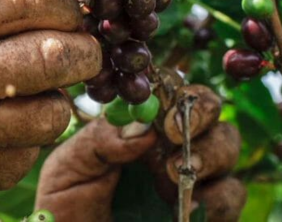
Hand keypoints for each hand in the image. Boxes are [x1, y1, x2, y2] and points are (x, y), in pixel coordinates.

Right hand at [0, 0, 100, 199]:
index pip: (17, 0)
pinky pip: (38, 146)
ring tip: (37, 90)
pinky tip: (10, 122)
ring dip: (60, 96)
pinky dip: (35, 130)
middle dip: (84, 50)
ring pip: (55, 112)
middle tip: (83, 48)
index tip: (69, 10)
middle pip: (50, 58)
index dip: (59, 1)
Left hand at [36, 85, 245, 221]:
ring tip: (173, 172)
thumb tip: (140, 129)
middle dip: (199, 113)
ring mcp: (189, 175)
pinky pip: (232, 194)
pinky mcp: (206, 210)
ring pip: (226, 143)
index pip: (165, 91)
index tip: (158, 111)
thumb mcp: (70, 165)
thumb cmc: (68, 203)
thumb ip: (99, 140)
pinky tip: (190, 204)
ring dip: (211, 151)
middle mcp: (167, 145)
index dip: (170, 90)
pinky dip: (220, 195)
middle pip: (205, 109)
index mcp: (135, 126)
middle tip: (173, 133)